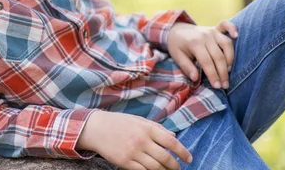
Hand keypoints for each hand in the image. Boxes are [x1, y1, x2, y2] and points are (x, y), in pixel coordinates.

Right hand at [76, 111, 191, 168]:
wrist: (95, 128)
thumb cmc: (118, 122)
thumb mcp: (139, 120)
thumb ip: (157, 127)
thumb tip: (174, 138)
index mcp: (147, 128)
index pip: (171, 142)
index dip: (183, 152)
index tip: (189, 158)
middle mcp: (141, 140)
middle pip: (166, 158)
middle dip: (175, 166)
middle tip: (177, 168)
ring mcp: (133, 152)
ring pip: (156, 167)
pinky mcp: (125, 162)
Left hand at [166, 20, 237, 88]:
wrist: (175, 30)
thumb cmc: (177, 46)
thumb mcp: (177, 56)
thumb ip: (186, 67)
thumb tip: (195, 78)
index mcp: (194, 43)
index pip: (207, 62)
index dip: (213, 75)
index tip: (217, 86)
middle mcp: (205, 36)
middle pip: (218, 56)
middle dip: (223, 72)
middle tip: (225, 85)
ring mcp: (211, 31)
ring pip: (226, 44)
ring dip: (230, 58)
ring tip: (228, 71)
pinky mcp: (215, 28)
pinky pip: (226, 25)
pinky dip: (232, 29)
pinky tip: (236, 36)